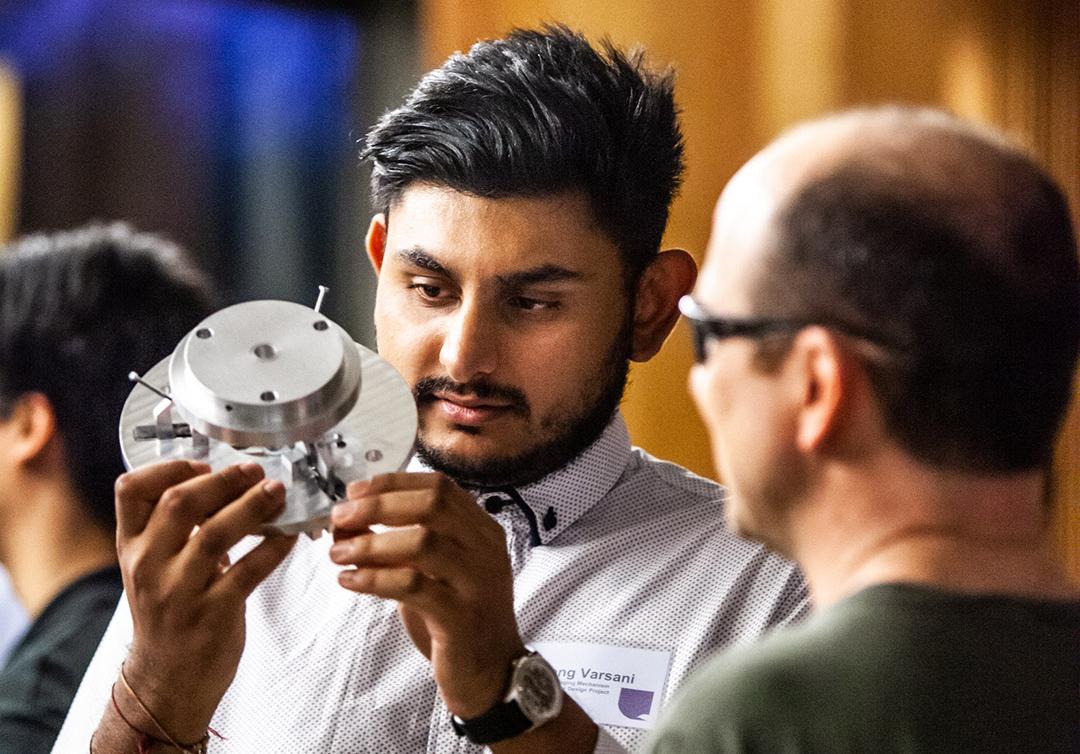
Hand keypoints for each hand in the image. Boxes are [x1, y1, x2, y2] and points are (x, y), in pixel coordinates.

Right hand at [115, 461, 295, 741]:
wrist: (167, 680)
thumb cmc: (168, 614)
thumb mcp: (154, 567)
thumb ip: (176, 528)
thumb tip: (221, 482)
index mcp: (131, 548)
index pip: (131, 491)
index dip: (169, 467)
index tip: (202, 463)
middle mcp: (148, 565)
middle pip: (180, 503)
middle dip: (223, 480)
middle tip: (255, 470)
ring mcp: (178, 591)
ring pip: (215, 534)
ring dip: (252, 506)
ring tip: (278, 492)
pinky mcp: (212, 613)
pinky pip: (248, 571)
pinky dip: (273, 548)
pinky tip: (290, 535)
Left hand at [329, 472, 524, 716]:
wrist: (490, 673)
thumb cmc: (456, 617)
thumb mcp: (436, 572)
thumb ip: (406, 543)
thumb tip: (350, 520)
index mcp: (482, 531)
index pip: (439, 487)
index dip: (393, 483)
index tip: (355, 491)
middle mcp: (485, 550)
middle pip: (432, 505)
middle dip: (378, 506)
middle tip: (340, 517)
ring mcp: (477, 582)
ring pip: (423, 542)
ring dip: (371, 544)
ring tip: (338, 553)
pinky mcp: (461, 616)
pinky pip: (413, 586)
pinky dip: (374, 579)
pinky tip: (350, 581)